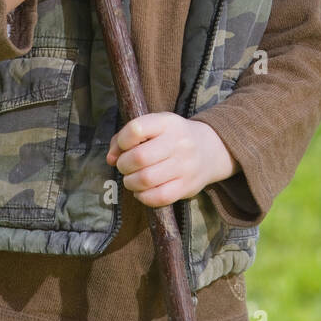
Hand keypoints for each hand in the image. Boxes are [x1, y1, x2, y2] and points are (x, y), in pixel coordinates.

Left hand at [106, 113, 238, 206]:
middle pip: (139, 157)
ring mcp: (185, 166)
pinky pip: (158, 197)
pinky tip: (142, 191)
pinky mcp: (187, 186)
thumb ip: (126, 137)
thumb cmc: (172, 138)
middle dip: (123, 165)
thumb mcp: (154, 127)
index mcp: (168, 122)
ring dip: (130, 182)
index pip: (136, 129)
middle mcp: (179, 142)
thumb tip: (110, 158)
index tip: (123, 147)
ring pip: (146, 179)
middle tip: (124, 167)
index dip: (122, 141)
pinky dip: (143, 196)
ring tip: (131, 179)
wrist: (210, 150)